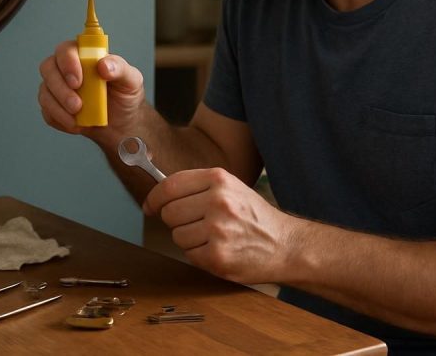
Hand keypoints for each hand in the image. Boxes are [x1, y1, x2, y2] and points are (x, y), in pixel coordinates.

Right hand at [37, 40, 145, 134]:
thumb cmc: (125, 96)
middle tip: (76, 104)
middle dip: (60, 87)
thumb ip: (120, 69)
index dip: (67, 62)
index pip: (66, 49)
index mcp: (84, 55)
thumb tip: (103, 65)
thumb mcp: (131, 80)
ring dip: (58, 106)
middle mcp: (66, 68)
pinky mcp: (53, 106)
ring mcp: (57, 87)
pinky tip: (75, 124)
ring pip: (45, 91)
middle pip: (48, 68)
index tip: (77, 81)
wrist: (122, 124)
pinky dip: (59, 119)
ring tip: (77, 117)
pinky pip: (47, 111)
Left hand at [142, 168, 292, 284]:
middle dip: (176, 221)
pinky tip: (218, 250)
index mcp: (219, 179)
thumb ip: (197, 187)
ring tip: (212, 237)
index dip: (154, 198)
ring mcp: (218, 230)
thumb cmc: (254, 216)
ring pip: (177, 235)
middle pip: (169, 212)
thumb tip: (156, 197)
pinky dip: (199, 255)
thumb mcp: (230, 188)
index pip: (170, 185)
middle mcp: (218, 201)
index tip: (150, 206)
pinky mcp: (218, 256)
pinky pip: (189, 255)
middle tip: (197, 224)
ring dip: (189, 240)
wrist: (286, 244)